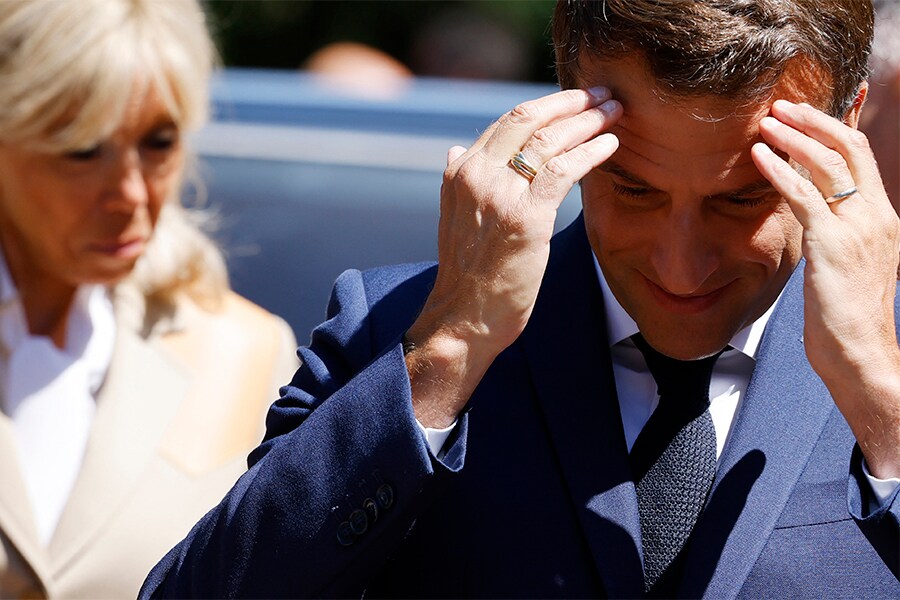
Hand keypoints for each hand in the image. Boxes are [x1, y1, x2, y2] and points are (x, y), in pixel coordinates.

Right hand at [407, 88, 621, 426]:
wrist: (462, 318)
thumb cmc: (467, 276)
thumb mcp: (453, 219)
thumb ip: (458, 181)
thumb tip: (456, 149)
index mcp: (460, 172)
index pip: (508, 122)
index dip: (547, 105)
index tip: (576, 99)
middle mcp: (476, 175)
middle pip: (529, 119)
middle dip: (571, 101)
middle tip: (603, 93)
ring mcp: (499, 195)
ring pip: (550, 140)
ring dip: (588, 120)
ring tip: (616, 112)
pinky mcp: (526, 219)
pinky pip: (565, 170)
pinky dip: (591, 151)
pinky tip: (611, 144)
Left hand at [752, 99, 899, 477]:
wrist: (862, 354)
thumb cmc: (847, 317)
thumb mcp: (847, 265)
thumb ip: (835, 233)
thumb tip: (813, 215)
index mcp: (882, 218)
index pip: (862, 157)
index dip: (837, 127)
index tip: (810, 109)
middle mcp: (876, 216)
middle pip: (850, 149)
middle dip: (815, 121)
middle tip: (782, 104)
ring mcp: (858, 229)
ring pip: (828, 165)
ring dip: (794, 138)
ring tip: (766, 122)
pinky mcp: (832, 245)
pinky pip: (804, 197)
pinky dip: (780, 172)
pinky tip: (758, 157)